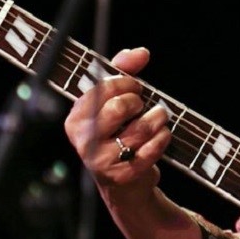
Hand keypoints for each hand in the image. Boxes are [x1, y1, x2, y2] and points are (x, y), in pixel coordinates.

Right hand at [63, 47, 171, 189]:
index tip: (134, 87)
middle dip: (137, 102)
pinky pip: (153, 147)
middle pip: (119, 107)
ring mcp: (102, 161)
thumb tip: (141, 53)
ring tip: (158, 117)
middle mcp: (84, 141)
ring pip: (141, 128)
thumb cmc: (116, 134)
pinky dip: (163, 137)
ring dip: (157, 118)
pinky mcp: (124, 175)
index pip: (102, 89)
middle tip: (141, 105)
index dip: (125, 82)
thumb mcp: (113, 100)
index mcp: (76, 120)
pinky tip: (161, 135)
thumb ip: (124, 71)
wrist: (124, 185)